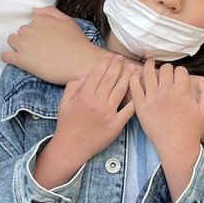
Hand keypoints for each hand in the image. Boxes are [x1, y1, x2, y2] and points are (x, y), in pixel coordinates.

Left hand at [3, 7, 98, 84]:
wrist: (81, 63)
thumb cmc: (77, 43)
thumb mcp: (68, 20)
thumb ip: (50, 12)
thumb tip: (34, 11)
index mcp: (40, 19)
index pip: (31, 22)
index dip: (38, 32)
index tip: (46, 40)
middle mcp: (29, 29)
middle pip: (21, 32)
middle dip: (28, 39)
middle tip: (41, 49)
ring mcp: (24, 45)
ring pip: (11, 41)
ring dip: (18, 46)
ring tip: (31, 55)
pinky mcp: (21, 60)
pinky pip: (5, 56)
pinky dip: (8, 57)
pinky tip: (17, 60)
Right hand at [34, 54, 134, 187]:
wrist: (72, 147)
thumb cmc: (67, 124)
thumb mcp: (64, 103)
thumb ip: (73, 86)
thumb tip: (86, 75)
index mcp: (85, 96)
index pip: (97, 73)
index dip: (105, 62)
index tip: (110, 55)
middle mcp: (97, 103)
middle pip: (111, 79)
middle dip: (118, 65)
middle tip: (122, 58)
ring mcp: (108, 114)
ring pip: (121, 91)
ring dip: (128, 77)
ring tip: (132, 68)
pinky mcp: (116, 125)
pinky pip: (128, 110)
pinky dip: (134, 100)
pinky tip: (139, 90)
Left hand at [130, 61, 203, 197]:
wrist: (177, 146)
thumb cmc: (192, 130)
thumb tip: (201, 79)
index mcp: (182, 90)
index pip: (180, 70)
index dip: (180, 71)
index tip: (178, 76)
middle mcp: (166, 91)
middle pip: (165, 69)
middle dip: (167, 68)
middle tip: (165, 72)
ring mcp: (152, 98)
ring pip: (149, 73)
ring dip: (150, 65)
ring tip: (149, 62)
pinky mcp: (141, 106)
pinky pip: (134, 86)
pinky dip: (134, 77)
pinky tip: (135, 74)